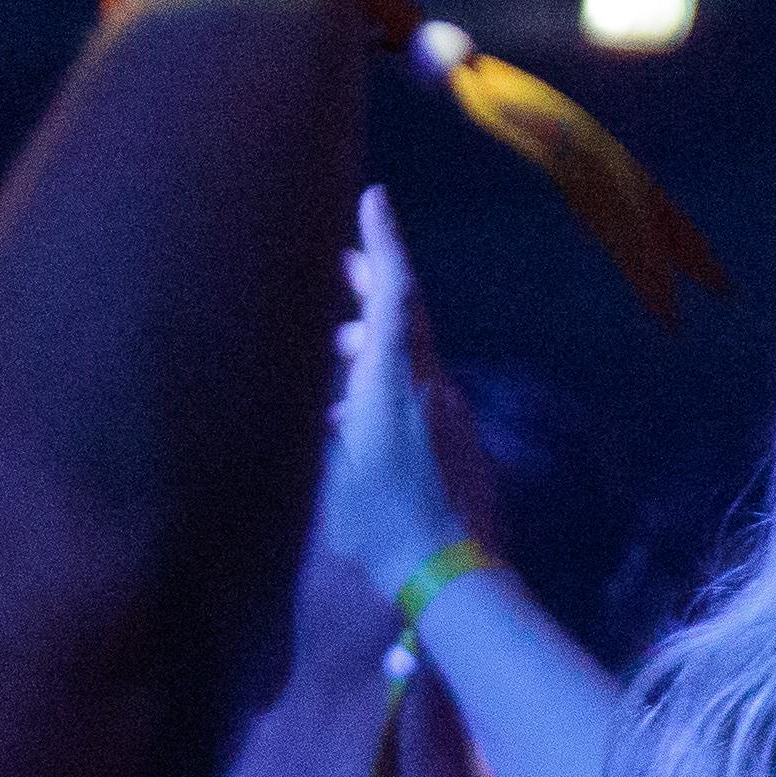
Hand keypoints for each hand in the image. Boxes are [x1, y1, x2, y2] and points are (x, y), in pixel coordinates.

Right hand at [318, 190, 485, 597]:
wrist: (452, 577)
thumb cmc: (382, 527)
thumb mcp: (330, 472)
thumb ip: (321, 424)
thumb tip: (316, 395)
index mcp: (395, 382)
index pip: (393, 293)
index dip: (383, 242)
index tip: (374, 199)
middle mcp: (430, 387)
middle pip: (405, 316)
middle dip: (372, 284)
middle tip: (340, 264)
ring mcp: (450, 415)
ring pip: (411, 357)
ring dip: (374, 341)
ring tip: (335, 345)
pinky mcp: (459, 442)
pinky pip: (419, 393)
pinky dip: (386, 382)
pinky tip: (355, 413)